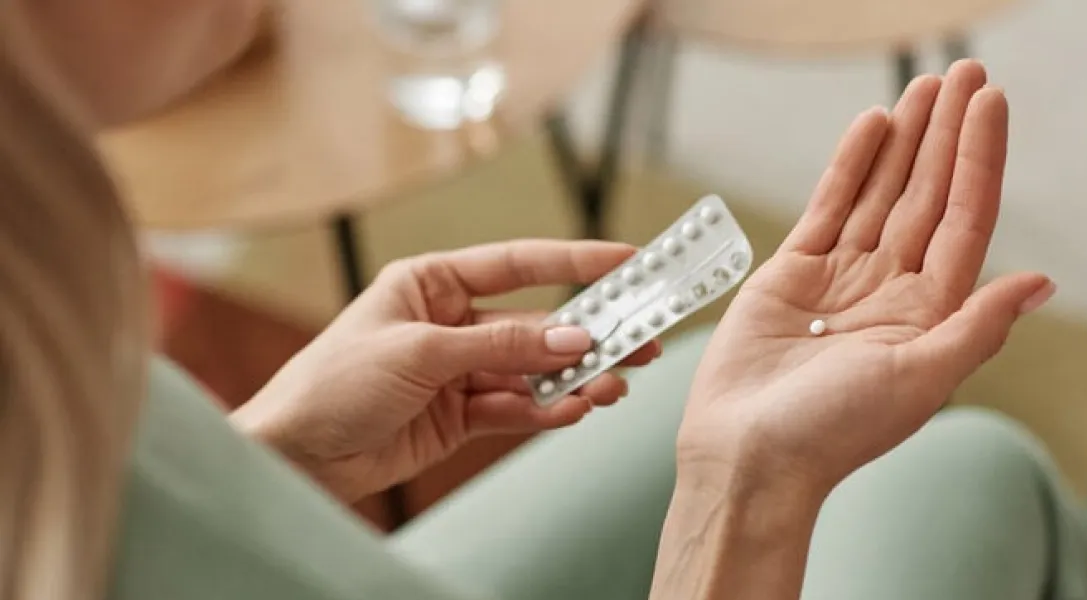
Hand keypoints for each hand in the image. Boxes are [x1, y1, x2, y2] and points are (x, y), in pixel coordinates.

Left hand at [232, 240, 660, 502]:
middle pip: (535, 322)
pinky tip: (576, 410)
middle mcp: (451, 323)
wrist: (294, 456)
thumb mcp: (421, 352)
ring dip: (574, 378)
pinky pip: (516, 408)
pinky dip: (546, 411)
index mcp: (433, 283)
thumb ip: (501, 346)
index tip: (629, 260)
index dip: (576, 261)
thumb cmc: (332, 383)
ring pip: (533, 370)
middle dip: (588, 331)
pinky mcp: (460, 416)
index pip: (519, 264)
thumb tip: (572, 337)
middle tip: (643, 337)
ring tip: (616, 385)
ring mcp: (459, 371)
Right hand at [681, 60, 1054, 493]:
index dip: (978, 160)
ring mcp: (842, 277)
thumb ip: (975, 327)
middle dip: (944, 136)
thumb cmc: (833, 432)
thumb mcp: (919, 381)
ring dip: (902, 141)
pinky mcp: (793, 273)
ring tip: (922, 88)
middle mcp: (891, 289)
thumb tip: (1040, 283)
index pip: (965, 220)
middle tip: (961, 75)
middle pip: (926, 196)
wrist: (748, 455)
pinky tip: (870, 127)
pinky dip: (849, 167)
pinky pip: (828, 207)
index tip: (988, 105)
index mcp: (930, 314)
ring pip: (879, 194)